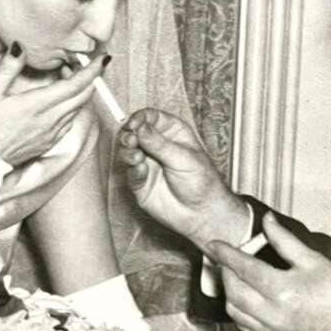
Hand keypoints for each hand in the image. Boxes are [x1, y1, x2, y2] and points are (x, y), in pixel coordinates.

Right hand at [0, 45, 103, 165]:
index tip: (102, 59)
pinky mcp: (50, 142)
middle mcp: (51, 119)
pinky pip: (70, 120)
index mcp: (39, 104)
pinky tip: (60, 100)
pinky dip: (72, 106)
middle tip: (80, 63)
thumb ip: (8, 67)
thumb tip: (20, 47)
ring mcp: (53, 132)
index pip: (76, 85)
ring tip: (67, 77)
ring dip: (80, 91)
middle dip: (89, 78)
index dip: (92, 70)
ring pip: (78, 108)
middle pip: (84, 96)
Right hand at [116, 107, 248, 248]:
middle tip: (130, 141)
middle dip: (129, 135)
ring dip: (128, 152)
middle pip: (134, 132)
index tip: (134, 124)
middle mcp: (157, 146)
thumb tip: (140, 127)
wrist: (202, 213)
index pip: (151, 117)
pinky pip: (130, 172)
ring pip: (128, 151)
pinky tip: (141, 171)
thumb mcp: (184, 158)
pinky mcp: (141, 182)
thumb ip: (159, 143)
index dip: (140, 118)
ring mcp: (148, 163)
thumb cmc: (202, 183)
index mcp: (172, 133)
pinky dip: (133, 170)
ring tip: (137, 157)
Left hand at [209, 213, 330, 330]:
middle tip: (229, 260)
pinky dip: (241, 314)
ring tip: (237, 280)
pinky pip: (245, 329)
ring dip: (230, 294)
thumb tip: (268, 221)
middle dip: (226, 272)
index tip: (215, 245)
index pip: (244, 268)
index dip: (226, 254)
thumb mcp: (314, 260)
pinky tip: (247, 303)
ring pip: (235, 312)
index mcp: (282, 290)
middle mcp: (273, 314)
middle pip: (234, 290)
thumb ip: (285, 240)